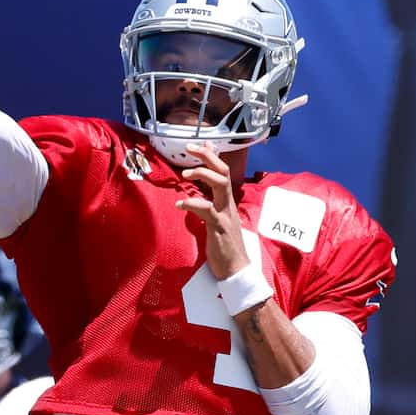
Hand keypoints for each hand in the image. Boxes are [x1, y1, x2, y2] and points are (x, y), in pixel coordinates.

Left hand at [174, 142, 252, 279]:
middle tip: (189, 148)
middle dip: (207, 156)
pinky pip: (207, 210)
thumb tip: (199, 191)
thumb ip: (209, 203)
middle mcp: (228, 204)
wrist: (236, 271)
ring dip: (203, 175)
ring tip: (185, 174)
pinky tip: (179, 203)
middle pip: (223, 172)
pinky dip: (192, 203)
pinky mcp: (219, 228)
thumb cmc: (224, 246)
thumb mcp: (217, 220)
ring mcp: (225, 215)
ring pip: (221, 185)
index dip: (211, 155)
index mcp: (227, 202)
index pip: (222, 171)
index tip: (198, 143)